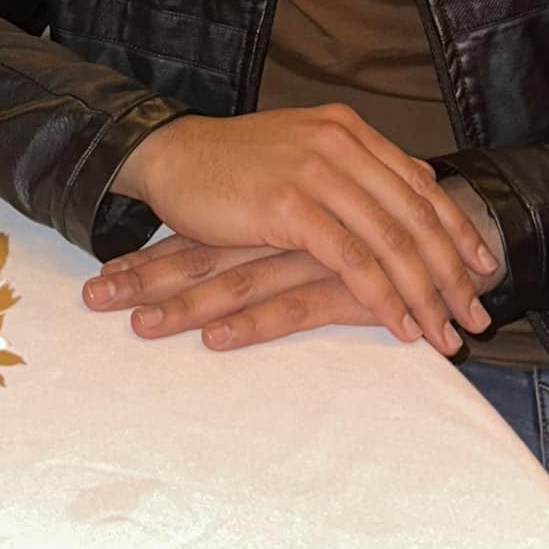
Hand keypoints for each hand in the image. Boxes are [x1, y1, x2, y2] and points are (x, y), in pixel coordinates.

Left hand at [84, 235, 385, 349]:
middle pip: (201, 254)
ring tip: (139, 325)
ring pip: (236, 281)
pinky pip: (291, 306)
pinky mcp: (343, 283)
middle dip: (145, 279)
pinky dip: (251, 324)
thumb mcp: (318, 226)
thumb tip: (222, 255)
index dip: (147, 254)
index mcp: (270, 210)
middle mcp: (282, 226)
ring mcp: (311, 253)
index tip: (99, 274)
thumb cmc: (380, 231)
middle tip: (95, 297)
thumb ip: (276, 236)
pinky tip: (216, 338)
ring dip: (183, 306)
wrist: (453, 225)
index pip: (196, 234)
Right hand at [111, 108, 497, 354]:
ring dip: (425, 295)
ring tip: (445, 334)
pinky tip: (398, 324)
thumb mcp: (307, 148)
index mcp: (347, 129)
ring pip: (390, 241)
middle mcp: (338, 144)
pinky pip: (351, 260)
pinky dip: (382, 297)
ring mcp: (314, 172)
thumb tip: (420, 175)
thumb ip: (362, 163)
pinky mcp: (289, 206)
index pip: (420, 184)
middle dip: (452, 273)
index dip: (457, 230)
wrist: (172, 157)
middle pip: (415, 216)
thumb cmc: (237, 162)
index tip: (485, 270)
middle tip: (478, 317)